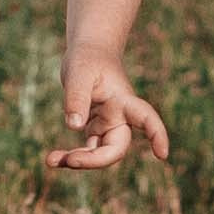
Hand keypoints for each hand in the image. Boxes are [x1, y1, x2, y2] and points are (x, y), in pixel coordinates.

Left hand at [45, 52, 170, 173]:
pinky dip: (70, 156)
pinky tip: (53, 159)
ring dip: (78, 161)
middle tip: (69, 160)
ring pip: (99, 154)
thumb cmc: (87, 59)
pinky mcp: (94, 128)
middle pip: (116, 148)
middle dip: (95, 160)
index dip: (156, 135)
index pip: (146, 118)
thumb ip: (77, 98)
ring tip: (51, 160)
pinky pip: (86, 150)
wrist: (88, 53)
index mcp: (123, 101)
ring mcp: (107, 125)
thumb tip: (74, 127)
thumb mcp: (78, 73)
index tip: (162, 154)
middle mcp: (119, 117)